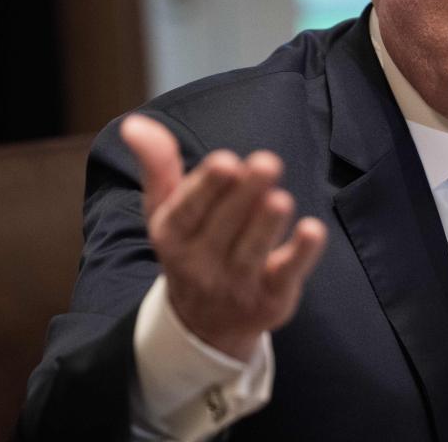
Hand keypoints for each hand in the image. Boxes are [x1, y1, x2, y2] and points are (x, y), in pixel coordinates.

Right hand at [121, 114, 327, 360]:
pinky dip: (301, 255)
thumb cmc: (190, 246)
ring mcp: (236, 285)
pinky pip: (286, 276)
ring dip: (266, 225)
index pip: (188, 211)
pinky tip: (312, 231)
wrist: (204, 324)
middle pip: (224, 227)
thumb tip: (134, 122)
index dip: (207, 187)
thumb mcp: (165, 210)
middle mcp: (200, 264)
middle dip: (245, 194)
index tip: (226, 161)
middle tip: (267, 162)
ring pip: (252, 251)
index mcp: (172, 235)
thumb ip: (157, 165)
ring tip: (280, 199)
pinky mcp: (271, 298)